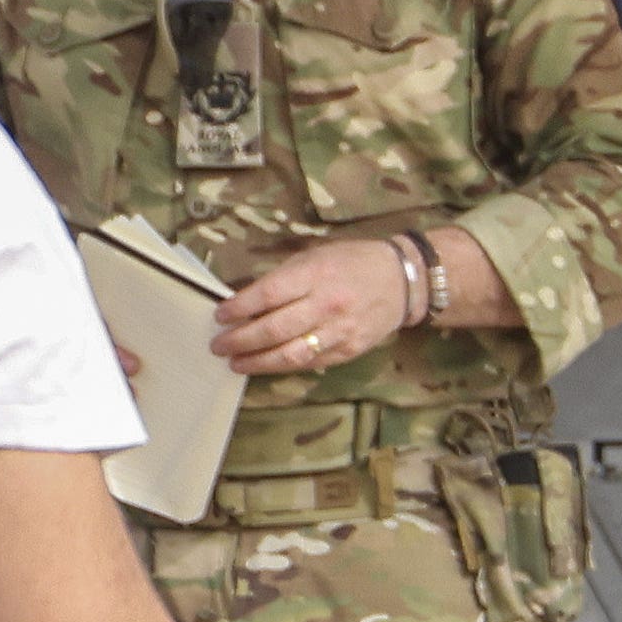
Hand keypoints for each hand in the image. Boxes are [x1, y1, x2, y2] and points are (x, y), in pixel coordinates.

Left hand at [209, 229, 430, 378]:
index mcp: (316, 274)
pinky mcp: (348, 350)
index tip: (220, 315)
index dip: (240, 307)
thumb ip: (285, 277)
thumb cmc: (353, 262)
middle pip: (275, 328)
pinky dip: (284, 366)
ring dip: (257, 361)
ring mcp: (339, 330)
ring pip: (290, 353)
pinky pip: (310, 362)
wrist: (403, 280)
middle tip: (219, 345)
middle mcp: (327, 303)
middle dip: (241, 339)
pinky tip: (265, 366)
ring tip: (235, 363)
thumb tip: (247, 299)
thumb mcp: (317, 255)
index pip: (269, 294)